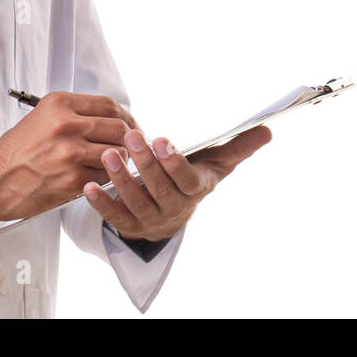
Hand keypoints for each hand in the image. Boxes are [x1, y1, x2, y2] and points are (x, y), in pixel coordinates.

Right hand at [0, 91, 135, 231]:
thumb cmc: (14, 154)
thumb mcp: (41, 119)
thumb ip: (74, 115)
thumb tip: (109, 119)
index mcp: (59, 104)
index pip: (108, 104)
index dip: (125, 116)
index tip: (130, 125)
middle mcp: (66, 123)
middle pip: (119, 126)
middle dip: (130, 139)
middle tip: (131, 147)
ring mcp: (70, 151)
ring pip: (117, 152)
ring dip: (120, 161)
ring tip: (116, 165)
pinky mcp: (73, 177)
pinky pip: (106, 175)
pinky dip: (107, 178)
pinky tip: (100, 179)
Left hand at [82, 126, 272, 242]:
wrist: (173, 214)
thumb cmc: (194, 178)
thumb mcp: (218, 163)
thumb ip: (239, 146)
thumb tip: (268, 129)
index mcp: (195, 191)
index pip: (187, 180)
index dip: (174, 163)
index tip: (163, 140)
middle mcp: (174, 209)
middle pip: (159, 189)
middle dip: (145, 164)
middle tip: (131, 137)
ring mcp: (150, 220)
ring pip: (135, 202)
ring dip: (120, 180)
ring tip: (108, 155)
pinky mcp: (129, 226)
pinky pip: (114, 217)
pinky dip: (101, 203)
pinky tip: (88, 185)